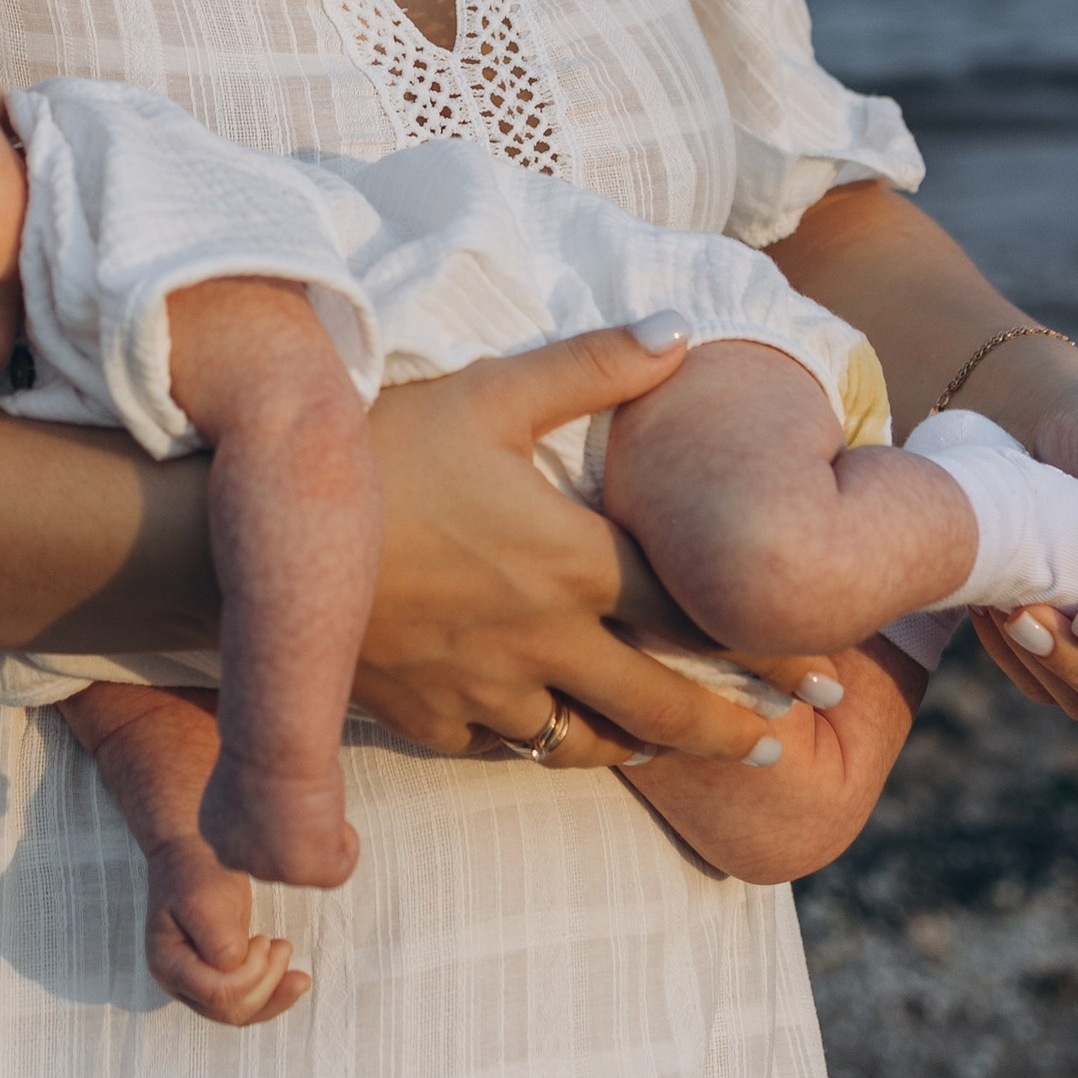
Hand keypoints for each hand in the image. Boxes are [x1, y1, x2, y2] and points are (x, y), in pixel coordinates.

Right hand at [141, 827, 311, 1027]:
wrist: (192, 856)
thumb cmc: (195, 873)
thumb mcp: (203, 897)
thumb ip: (218, 937)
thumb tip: (235, 965)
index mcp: (168, 964)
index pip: (216, 995)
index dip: (249, 976)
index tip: (264, 939)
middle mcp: (179, 982)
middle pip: (230, 1010)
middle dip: (266, 983)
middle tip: (282, 945)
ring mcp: (197, 984)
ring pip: (240, 1012)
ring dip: (273, 990)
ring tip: (287, 952)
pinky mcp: (217, 979)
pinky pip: (246, 1001)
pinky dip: (272, 992)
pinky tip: (293, 978)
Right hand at [356, 330, 793, 770]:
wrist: (254, 538)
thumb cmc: (376, 449)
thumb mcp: (487, 390)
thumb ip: (592, 363)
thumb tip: (682, 329)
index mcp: (569, 561)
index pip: (695, 614)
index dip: (767, 646)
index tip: (823, 668)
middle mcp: (540, 640)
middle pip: (658, 703)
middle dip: (729, 728)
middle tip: (779, 743)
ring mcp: (481, 689)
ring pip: (584, 742)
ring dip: (637, 746)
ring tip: (672, 748)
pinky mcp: (425, 719)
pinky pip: (502, 748)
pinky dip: (539, 744)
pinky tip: (551, 733)